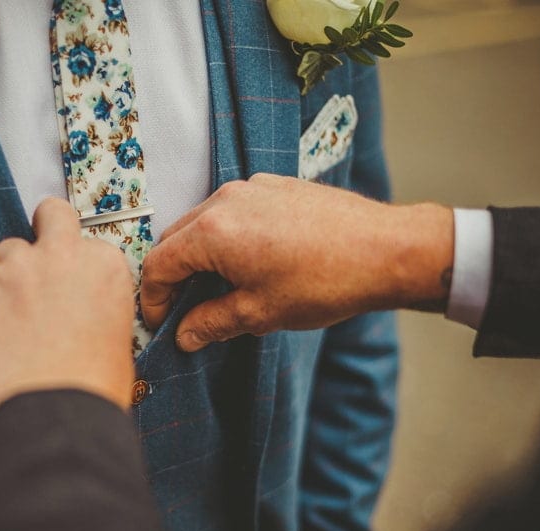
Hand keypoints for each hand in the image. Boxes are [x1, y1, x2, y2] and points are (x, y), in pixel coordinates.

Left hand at [0, 198, 135, 414]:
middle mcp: (63, 254)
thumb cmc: (91, 383)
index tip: (68, 283)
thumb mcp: (117, 336)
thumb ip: (95, 304)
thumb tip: (78, 309)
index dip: (75, 265)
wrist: (54, 408)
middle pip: (52, 214)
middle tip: (39, 255)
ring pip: (7, 251)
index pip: (86, 244)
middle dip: (46, 225)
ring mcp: (19, 265)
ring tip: (12, 316)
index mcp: (103, 265)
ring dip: (9, 274)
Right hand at [141, 174, 453, 351]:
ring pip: (202, 222)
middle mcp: (224, 200)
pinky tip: (246, 263)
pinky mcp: (273, 185)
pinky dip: (225, 237)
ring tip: (216, 289)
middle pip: (175, 239)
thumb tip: (184, 336)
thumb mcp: (260, 313)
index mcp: (213, 232)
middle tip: (183, 311)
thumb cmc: (326, 282)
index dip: (153, 299)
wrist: (386, 249)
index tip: (162, 324)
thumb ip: (211, 323)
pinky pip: (231, 210)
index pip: (158, 264)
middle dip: (172, 277)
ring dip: (198, 255)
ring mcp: (250, 187)